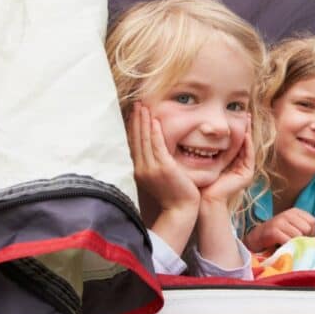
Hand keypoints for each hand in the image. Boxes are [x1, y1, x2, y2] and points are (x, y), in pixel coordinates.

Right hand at [128, 102, 199, 217]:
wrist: (180, 210)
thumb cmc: (174, 195)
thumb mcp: (159, 178)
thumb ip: (154, 164)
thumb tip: (152, 152)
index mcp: (139, 171)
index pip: (134, 144)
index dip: (134, 128)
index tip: (134, 113)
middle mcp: (142, 168)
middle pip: (136, 139)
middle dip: (136, 120)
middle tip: (137, 103)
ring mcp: (151, 168)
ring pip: (144, 140)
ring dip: (143, 121)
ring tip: (143, 106)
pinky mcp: (163, 168)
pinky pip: (157, 146)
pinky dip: (154, 133)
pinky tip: (154, 121)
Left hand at [201, 113, 254, 206]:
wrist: (203, 200)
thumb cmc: (198, 182)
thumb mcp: (199, 160)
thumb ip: (199, 148)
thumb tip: (191, 132)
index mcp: (229, 163)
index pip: (233, 142)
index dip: (233, 129)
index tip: (231, 114)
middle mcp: (238, 167)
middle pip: (243, 143)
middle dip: (244, 128)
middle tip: (244, 112)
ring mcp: (244, 171)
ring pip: (248, 147)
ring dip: (248, 132)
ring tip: (247, 118)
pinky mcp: (246, 174)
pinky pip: (249, 155)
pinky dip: (248, 144)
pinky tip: (245, 133)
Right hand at [245, 207, 314, 250]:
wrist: (256, 237)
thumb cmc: (279, 234)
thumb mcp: (293, 227)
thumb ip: (305, 229)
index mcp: (295, 211)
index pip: (313, 221)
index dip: (311, 233)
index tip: (303, 239)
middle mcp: (288, 213)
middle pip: (307, 229)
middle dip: (303, 239)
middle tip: (295, 243)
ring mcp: (280, 221)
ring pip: (298, 235)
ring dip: (295, 244)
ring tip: (288, 244)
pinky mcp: (273, 231)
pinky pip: (288, 240)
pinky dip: (288, 246)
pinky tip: (283, 247)